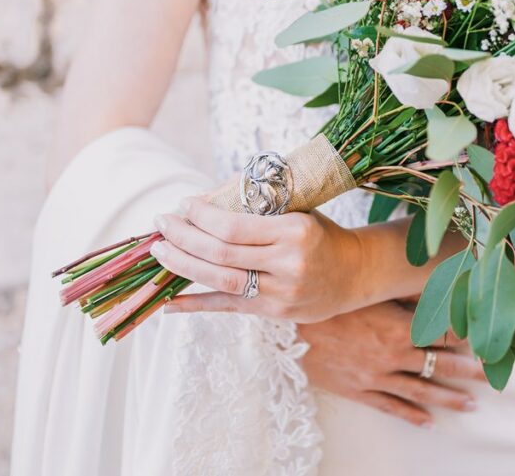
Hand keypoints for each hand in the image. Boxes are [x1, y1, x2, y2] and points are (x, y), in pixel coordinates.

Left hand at [151, 197, 364, 322]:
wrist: (354, 273)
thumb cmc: (320, 234)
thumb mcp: (297, 211)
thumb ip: (256, 207)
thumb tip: (204, 201)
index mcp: (295, 232)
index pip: (235, 226)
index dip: (202, 216)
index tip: (184, 205)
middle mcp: (288, 264)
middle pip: (222, 253)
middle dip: (184, 238)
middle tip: (161, 224)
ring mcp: (281, 293)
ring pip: (221, 281)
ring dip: (183, 266)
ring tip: (160, 252)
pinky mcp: (274, 313)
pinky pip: (227, 308)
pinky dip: (195, 305)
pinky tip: (168, 303)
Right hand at [299, 301, 484, 426]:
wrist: (289, 330)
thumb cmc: (329, 303)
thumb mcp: (369, 292)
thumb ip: (402, 295)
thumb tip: (430, 288)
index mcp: (399, 329)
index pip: (442, 334)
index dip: (465, 337)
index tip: (484, 338)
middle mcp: (393, 356)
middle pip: (440, 365)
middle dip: (468, 370)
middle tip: (493, 375)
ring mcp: (377, 377)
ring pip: (421, 390)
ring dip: (448, 397)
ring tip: (472, 404)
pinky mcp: (359, 390)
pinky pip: (391, 406)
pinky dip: (412, 415)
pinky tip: (429, 422)